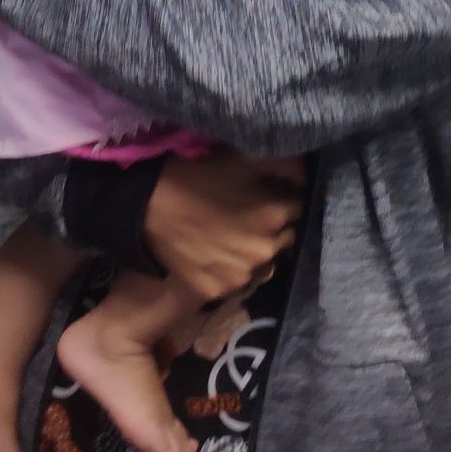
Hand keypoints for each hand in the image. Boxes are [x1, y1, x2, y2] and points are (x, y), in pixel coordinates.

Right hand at [145, 149, 305, 301]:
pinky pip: (233, 282)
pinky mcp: (216, 292)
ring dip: (251, 252)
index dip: (281, 199)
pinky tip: (212, 254)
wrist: (145, 205)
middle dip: (271, 229)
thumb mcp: (242, 159)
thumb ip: (284, 166)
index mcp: (275, 215)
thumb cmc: (195, 175)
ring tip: (227, 236)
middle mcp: (265, 251)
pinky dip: (227, 270)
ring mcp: (240, 276)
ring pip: (259, 265)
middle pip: (282, 239)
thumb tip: (306, 175)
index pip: (297, 208)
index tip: (264, 195)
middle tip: (245, 215)